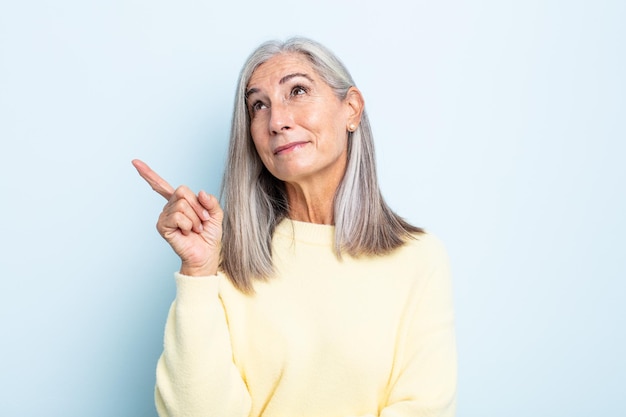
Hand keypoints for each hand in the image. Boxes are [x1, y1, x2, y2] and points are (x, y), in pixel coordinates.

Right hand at [132, 159, 222, 275]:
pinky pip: (178, 217)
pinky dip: (188, 225)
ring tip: (195, 229)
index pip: (161, 185)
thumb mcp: (215, 214)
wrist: (206, 254)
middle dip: (197, 206)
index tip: (135, 162)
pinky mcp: (163, 227)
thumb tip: (200, 192)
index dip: (148, 174)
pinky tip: (187, 232)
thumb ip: (210, 201)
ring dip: (195, 218)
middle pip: (182, 191)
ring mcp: (164, 217)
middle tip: (202, 220)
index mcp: (179, 202)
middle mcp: (169, 207)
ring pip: (182, 205)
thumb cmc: (209, 235)